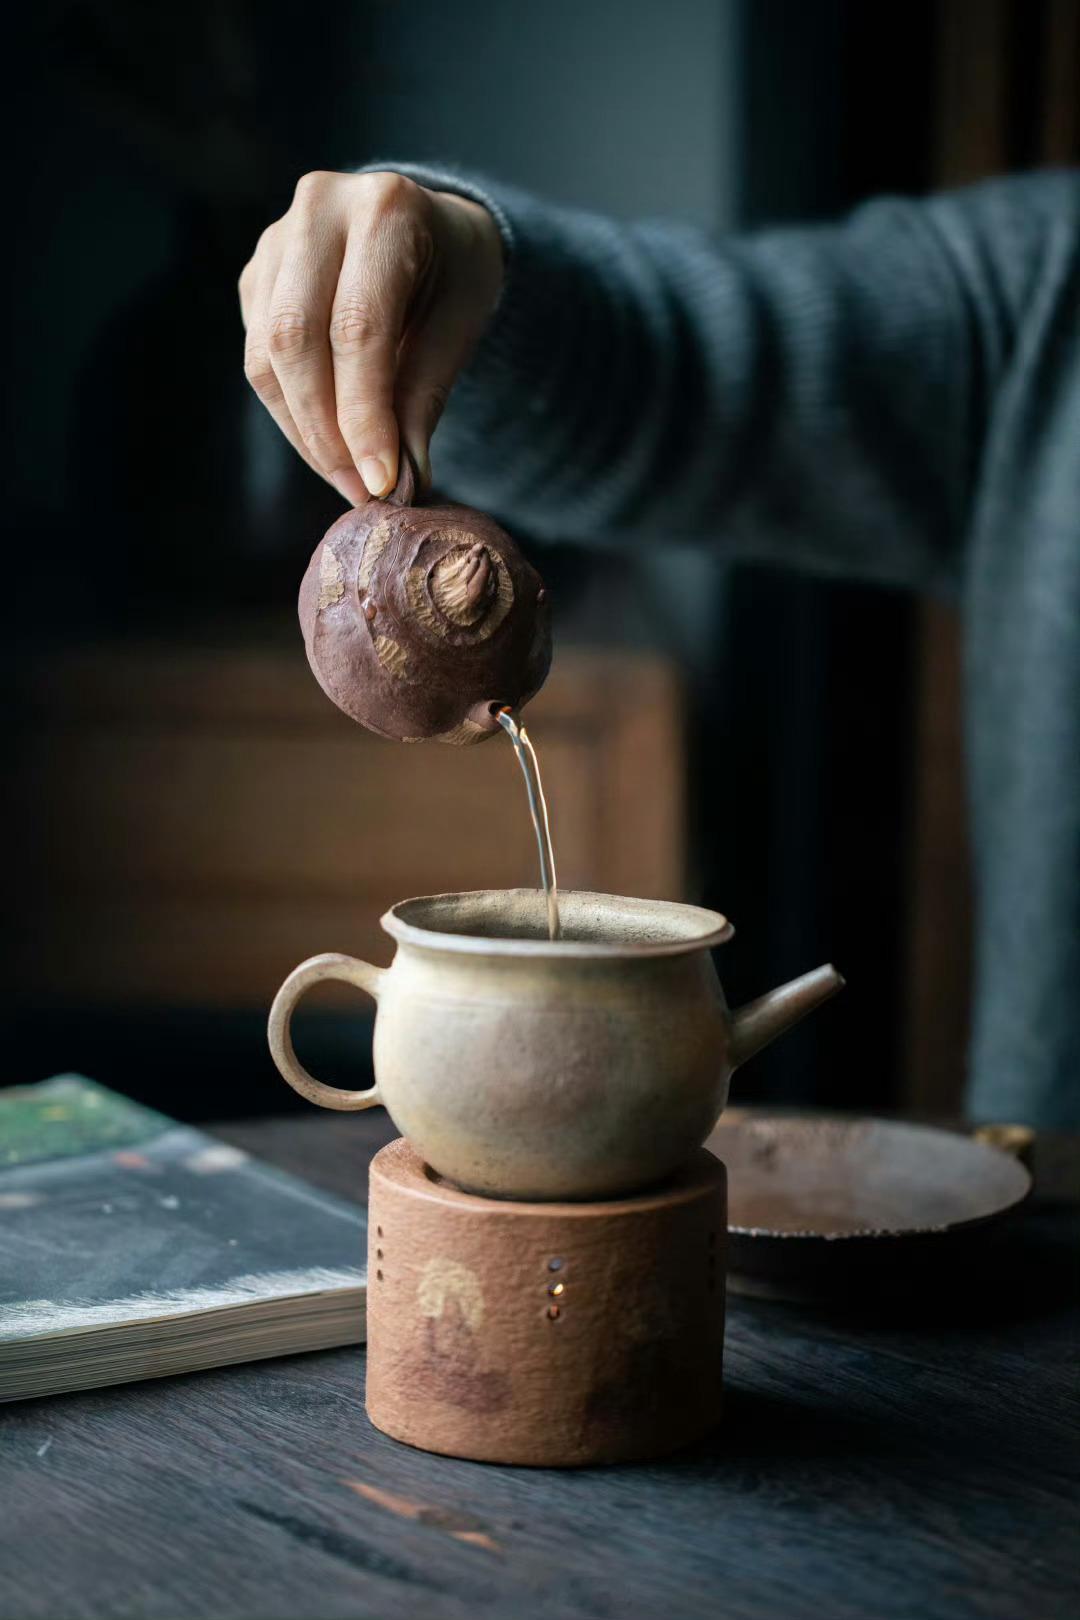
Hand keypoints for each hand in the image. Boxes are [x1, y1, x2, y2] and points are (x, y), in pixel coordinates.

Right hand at [239, 171, 503, 503]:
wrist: (424, 222)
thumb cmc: (453, 271)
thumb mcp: (463, 322)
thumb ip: (426, 393)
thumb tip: (401, 479)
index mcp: (385, 209)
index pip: (357, 328)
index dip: (364, 414)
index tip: (380, 482)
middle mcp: (318, 209)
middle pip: (294, 338)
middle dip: (325, 430)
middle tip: (358, 489)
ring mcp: (275, 240)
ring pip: (265, 355)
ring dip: (303, 431)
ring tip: (348, 476)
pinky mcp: (255, 276)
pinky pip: (258, 359)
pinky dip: (292, 413)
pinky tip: (329, 442)